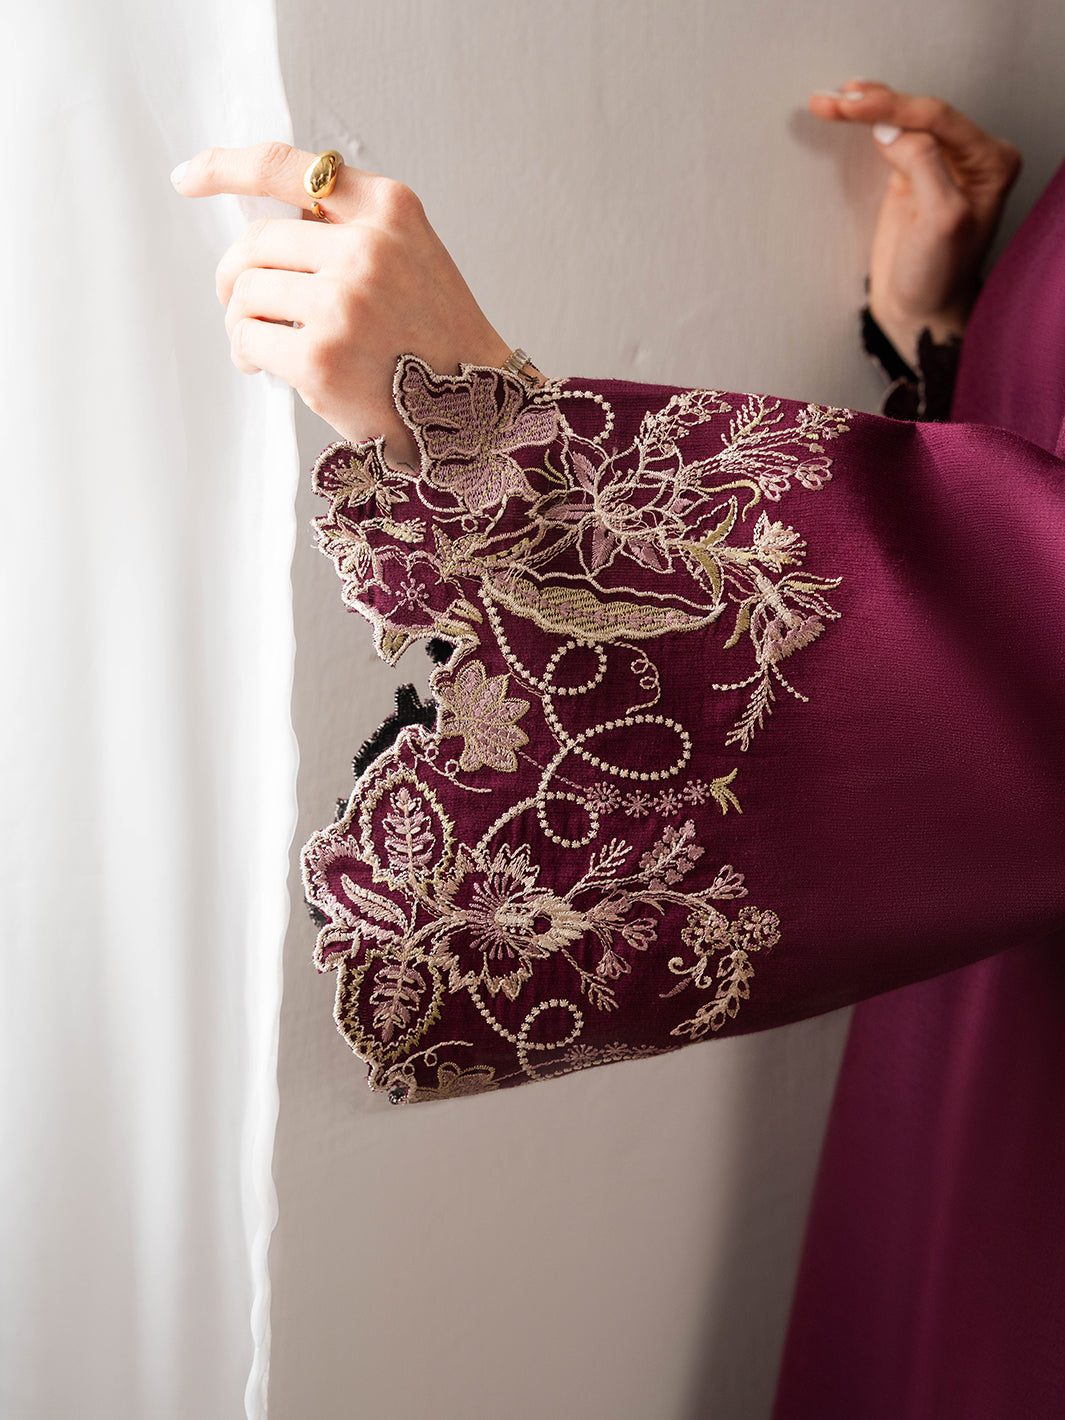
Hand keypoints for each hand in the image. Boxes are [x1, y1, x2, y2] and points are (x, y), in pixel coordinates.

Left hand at [172, 143, 514, 465]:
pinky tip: (264, 364)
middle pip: (255, 242)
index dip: (225, 167)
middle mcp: (367, 248)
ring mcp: (343, 303)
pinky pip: (247, 338)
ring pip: (245, 291)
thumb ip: (348, 230)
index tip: (189, 177)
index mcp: (390, 209)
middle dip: (235, 276)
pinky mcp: (320, 356)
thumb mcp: (410, 255)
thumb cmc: (434, 339)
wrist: (476, 409)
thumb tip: (262, 235)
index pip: (286, 168)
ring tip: (263, 342)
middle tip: (239, 304)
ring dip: (242, 319)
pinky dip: (246, 352)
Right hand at [809, 81, 1020, 363]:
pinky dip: (864, 123)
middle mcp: (970, 154)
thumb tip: (892, 131)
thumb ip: (924, 167)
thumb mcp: (941, 222)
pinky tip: (845, 110)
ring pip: (900, 119)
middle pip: (918, 112)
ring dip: (864, 107)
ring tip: (830, 101)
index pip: (938, 119)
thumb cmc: (938, 276)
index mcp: (991, 161)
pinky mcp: (911, 172)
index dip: (893, 108)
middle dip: (875, 103)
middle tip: (837, 100)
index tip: (853, 106)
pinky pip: (889, 135)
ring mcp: (940, 161)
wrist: (918, 310)